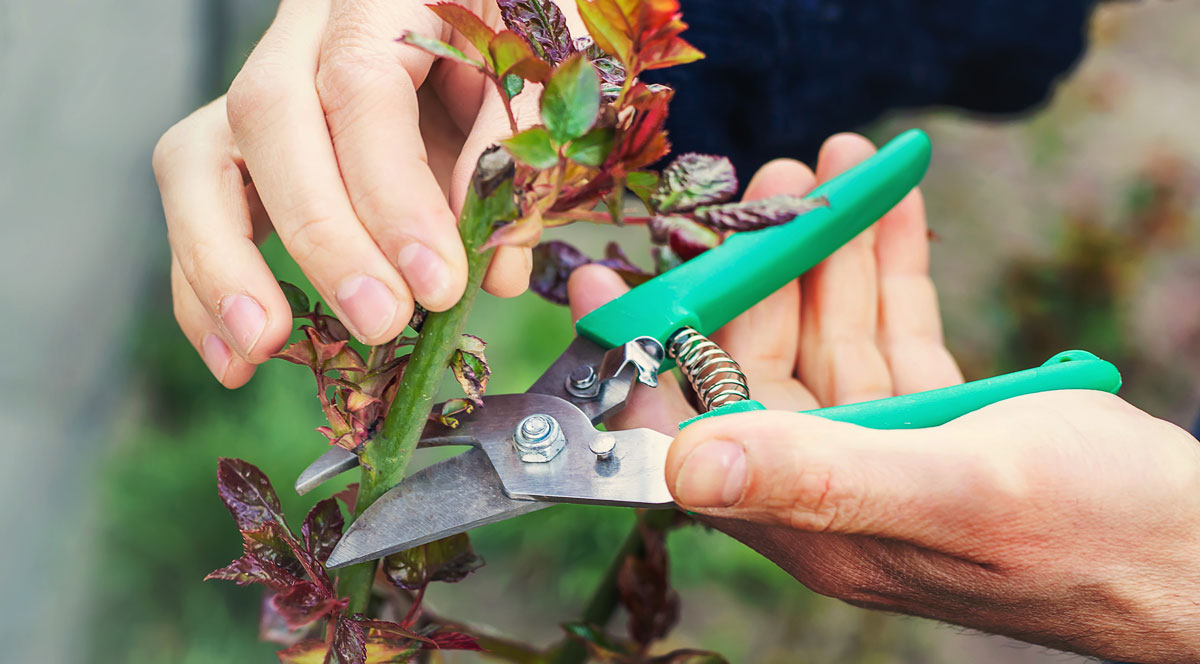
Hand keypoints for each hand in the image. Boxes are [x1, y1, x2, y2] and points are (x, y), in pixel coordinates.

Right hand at [154, 0, 573, 386]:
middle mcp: (304, 30)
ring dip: (225, 264)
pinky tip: (239, 355)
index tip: (436, 281)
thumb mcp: (539, 73)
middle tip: (379, 321)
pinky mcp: (244, 141)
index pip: (361, 85)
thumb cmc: (515, 39)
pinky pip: (198, 202)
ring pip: (198, 157)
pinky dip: (207, 284)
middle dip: (323, 238)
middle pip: (269, 117)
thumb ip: (516, 153)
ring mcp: (262, 82)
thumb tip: (491, 268)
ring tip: (266, 345)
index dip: (392, 193)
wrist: (480, 12)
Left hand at [567, 134, 1199, 662]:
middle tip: (771, 180)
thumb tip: (683, 462)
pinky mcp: (941, 418)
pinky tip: (886, 202)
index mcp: (812, 515)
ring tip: (830, 165)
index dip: (648, 354)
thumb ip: (821, 475)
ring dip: (828, 250)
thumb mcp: (955, 492)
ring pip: (832, 333)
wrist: (1198, 550)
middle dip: (764, 267)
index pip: (698, 426)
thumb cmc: (1093, 534)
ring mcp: (888, 446)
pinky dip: (889, 266)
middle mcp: (835, 481)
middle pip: (767, 359)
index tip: (600, 281)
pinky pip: (896, 330)